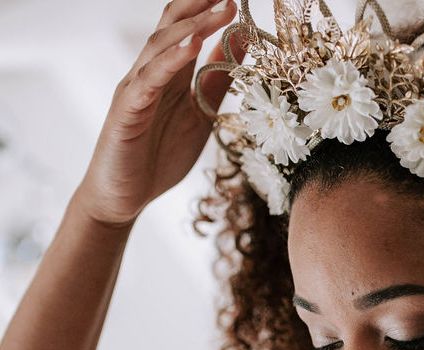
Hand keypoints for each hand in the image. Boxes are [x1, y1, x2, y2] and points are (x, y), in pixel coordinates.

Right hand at [73, 0, 243, 229]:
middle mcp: (149, 74)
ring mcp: (135, 90)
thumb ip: (216, 82)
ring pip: (160, 48)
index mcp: (168, 75)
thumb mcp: (200, 115)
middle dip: (200, 5)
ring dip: (191, 26)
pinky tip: (190, 47)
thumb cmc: (158, 156)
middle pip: (172, 28)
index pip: (187, 30)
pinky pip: (148, 82)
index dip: (210, 10)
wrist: (124, 196)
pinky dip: (169, 62)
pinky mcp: (127, 112)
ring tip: (219, 8)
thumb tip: (240, 46)